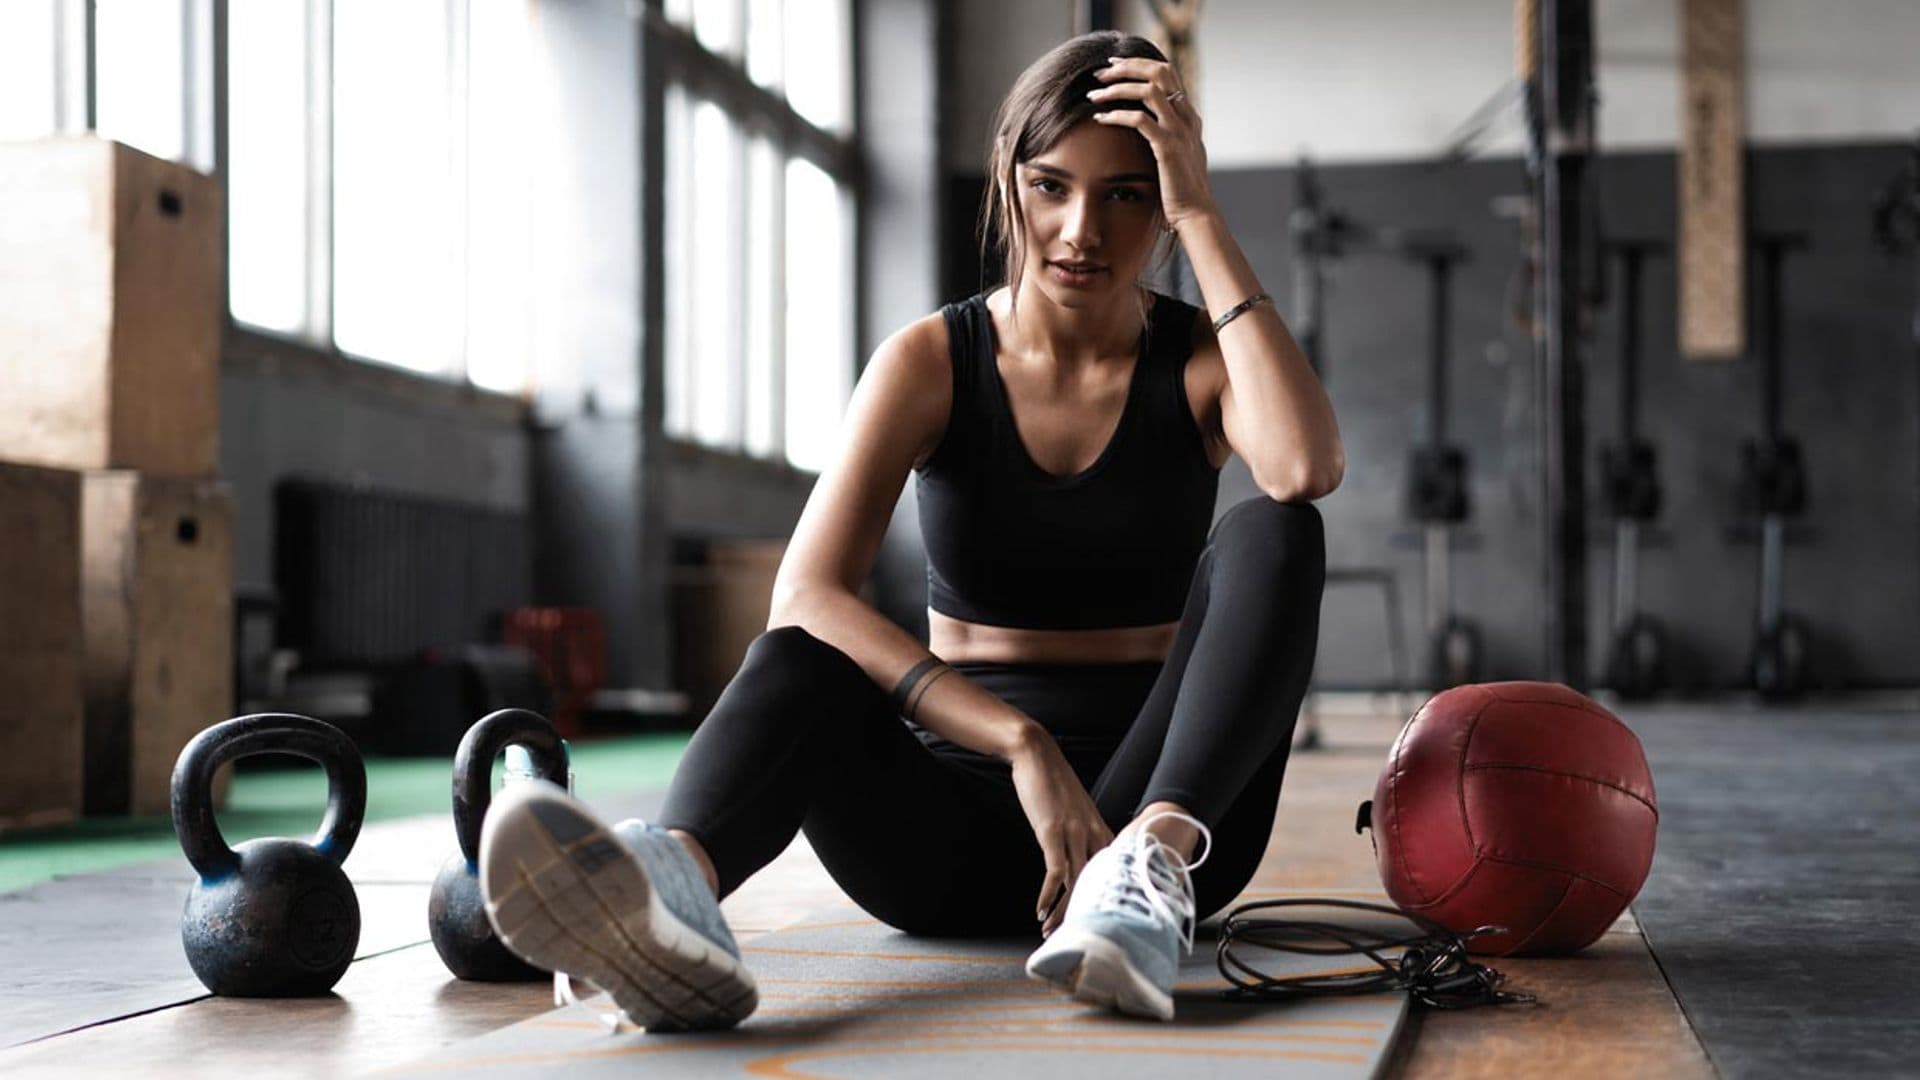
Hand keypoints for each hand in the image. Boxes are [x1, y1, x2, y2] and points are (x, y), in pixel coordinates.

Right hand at [1009, 730, 1114, 936]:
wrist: (1038, 755)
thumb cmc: (1055, 784)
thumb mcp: (1076, 812)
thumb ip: (1083, 836)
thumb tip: (1081, 862)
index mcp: (1103, 832)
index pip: (1112, 877)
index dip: (1107, 903)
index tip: (1100, 924)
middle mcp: (1094, 835)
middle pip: (1096, 886)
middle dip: (1085, 915)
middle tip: (1074, 937)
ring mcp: (1074, 833)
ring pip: (1076, 884)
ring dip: (1064, 913)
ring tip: (1051, 931)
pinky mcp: (1052, 832)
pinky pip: (1054, 872)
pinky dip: (1048, 896)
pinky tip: (1040, 912)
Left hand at [1088, 55, 1215, 229]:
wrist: (1195, 214)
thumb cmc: (1181, 190)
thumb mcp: (1178, 155)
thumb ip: (1167, 135)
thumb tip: (1146, 125)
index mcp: (1189, 117)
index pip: (1167, 73)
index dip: (1139, 64)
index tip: (1114, 66)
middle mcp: (1187, 118)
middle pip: (1160, 72)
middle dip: (1127, 66)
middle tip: (1101, 72)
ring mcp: (1180, 131)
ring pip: (1149, 90)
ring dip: (1118, 87)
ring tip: (1094, 94)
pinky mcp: (1168, 148)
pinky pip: (1139, 120)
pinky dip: (1116, 114)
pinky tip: (1099, 118)